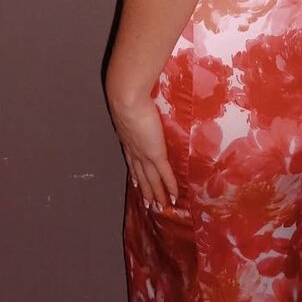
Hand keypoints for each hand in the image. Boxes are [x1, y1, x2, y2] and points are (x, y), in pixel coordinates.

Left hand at [107, 91, 177, 208]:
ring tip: (160, 206)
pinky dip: (170, 186)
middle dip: (145, 189)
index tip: (136, 184)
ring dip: (156, 194)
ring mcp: (144, 154)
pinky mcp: (156, 153)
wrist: (126, 98)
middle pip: (140, 175)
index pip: (132, 161)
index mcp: (127, 139)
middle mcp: (133, 150)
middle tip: (148, 204)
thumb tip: (140, 104)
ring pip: (151, 179)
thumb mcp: (130, 104)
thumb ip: (136, 108)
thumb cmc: (128, 94)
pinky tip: (175, 197)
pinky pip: (165, 174)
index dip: (135, 174)